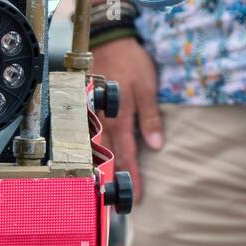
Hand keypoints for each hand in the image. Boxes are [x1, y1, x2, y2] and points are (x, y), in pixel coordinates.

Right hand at [93, 36, 162, 201]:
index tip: (138, 198)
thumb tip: (156, 146)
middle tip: (120, 204)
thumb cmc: (129, 61)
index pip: (128, 156)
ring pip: (99, 151)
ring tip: (108, 189)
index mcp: (119, 120)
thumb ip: (150, 118)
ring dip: (105, 171)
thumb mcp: (147, 87)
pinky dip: (96, 153)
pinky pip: (92, 138)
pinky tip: (97, 161)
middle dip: (115, 181)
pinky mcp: (89, 112)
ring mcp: (93, 119)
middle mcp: (103, 124)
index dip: (134, 177)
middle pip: (110, 159)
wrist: (105, 41)